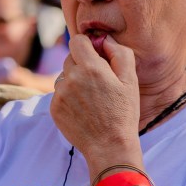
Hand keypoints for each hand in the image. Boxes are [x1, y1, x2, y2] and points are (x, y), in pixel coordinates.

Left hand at [51, 35, 140, 169]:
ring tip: (91, 99)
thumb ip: (119, 53)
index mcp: (90, 68)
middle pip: (70, 58)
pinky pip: (59, 94)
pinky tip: (83, 109)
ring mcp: (60, 94)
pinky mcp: (54, 108)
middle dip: (82, 65)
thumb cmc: (123, 113)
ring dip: (74, 81)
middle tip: (97, 82)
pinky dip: (69, 98)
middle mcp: (71, 78)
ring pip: (64, 76)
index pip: (77, 40)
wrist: (109, 146)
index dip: (87, 46)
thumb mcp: (130, 80)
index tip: (95, 55)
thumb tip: (104, 39)